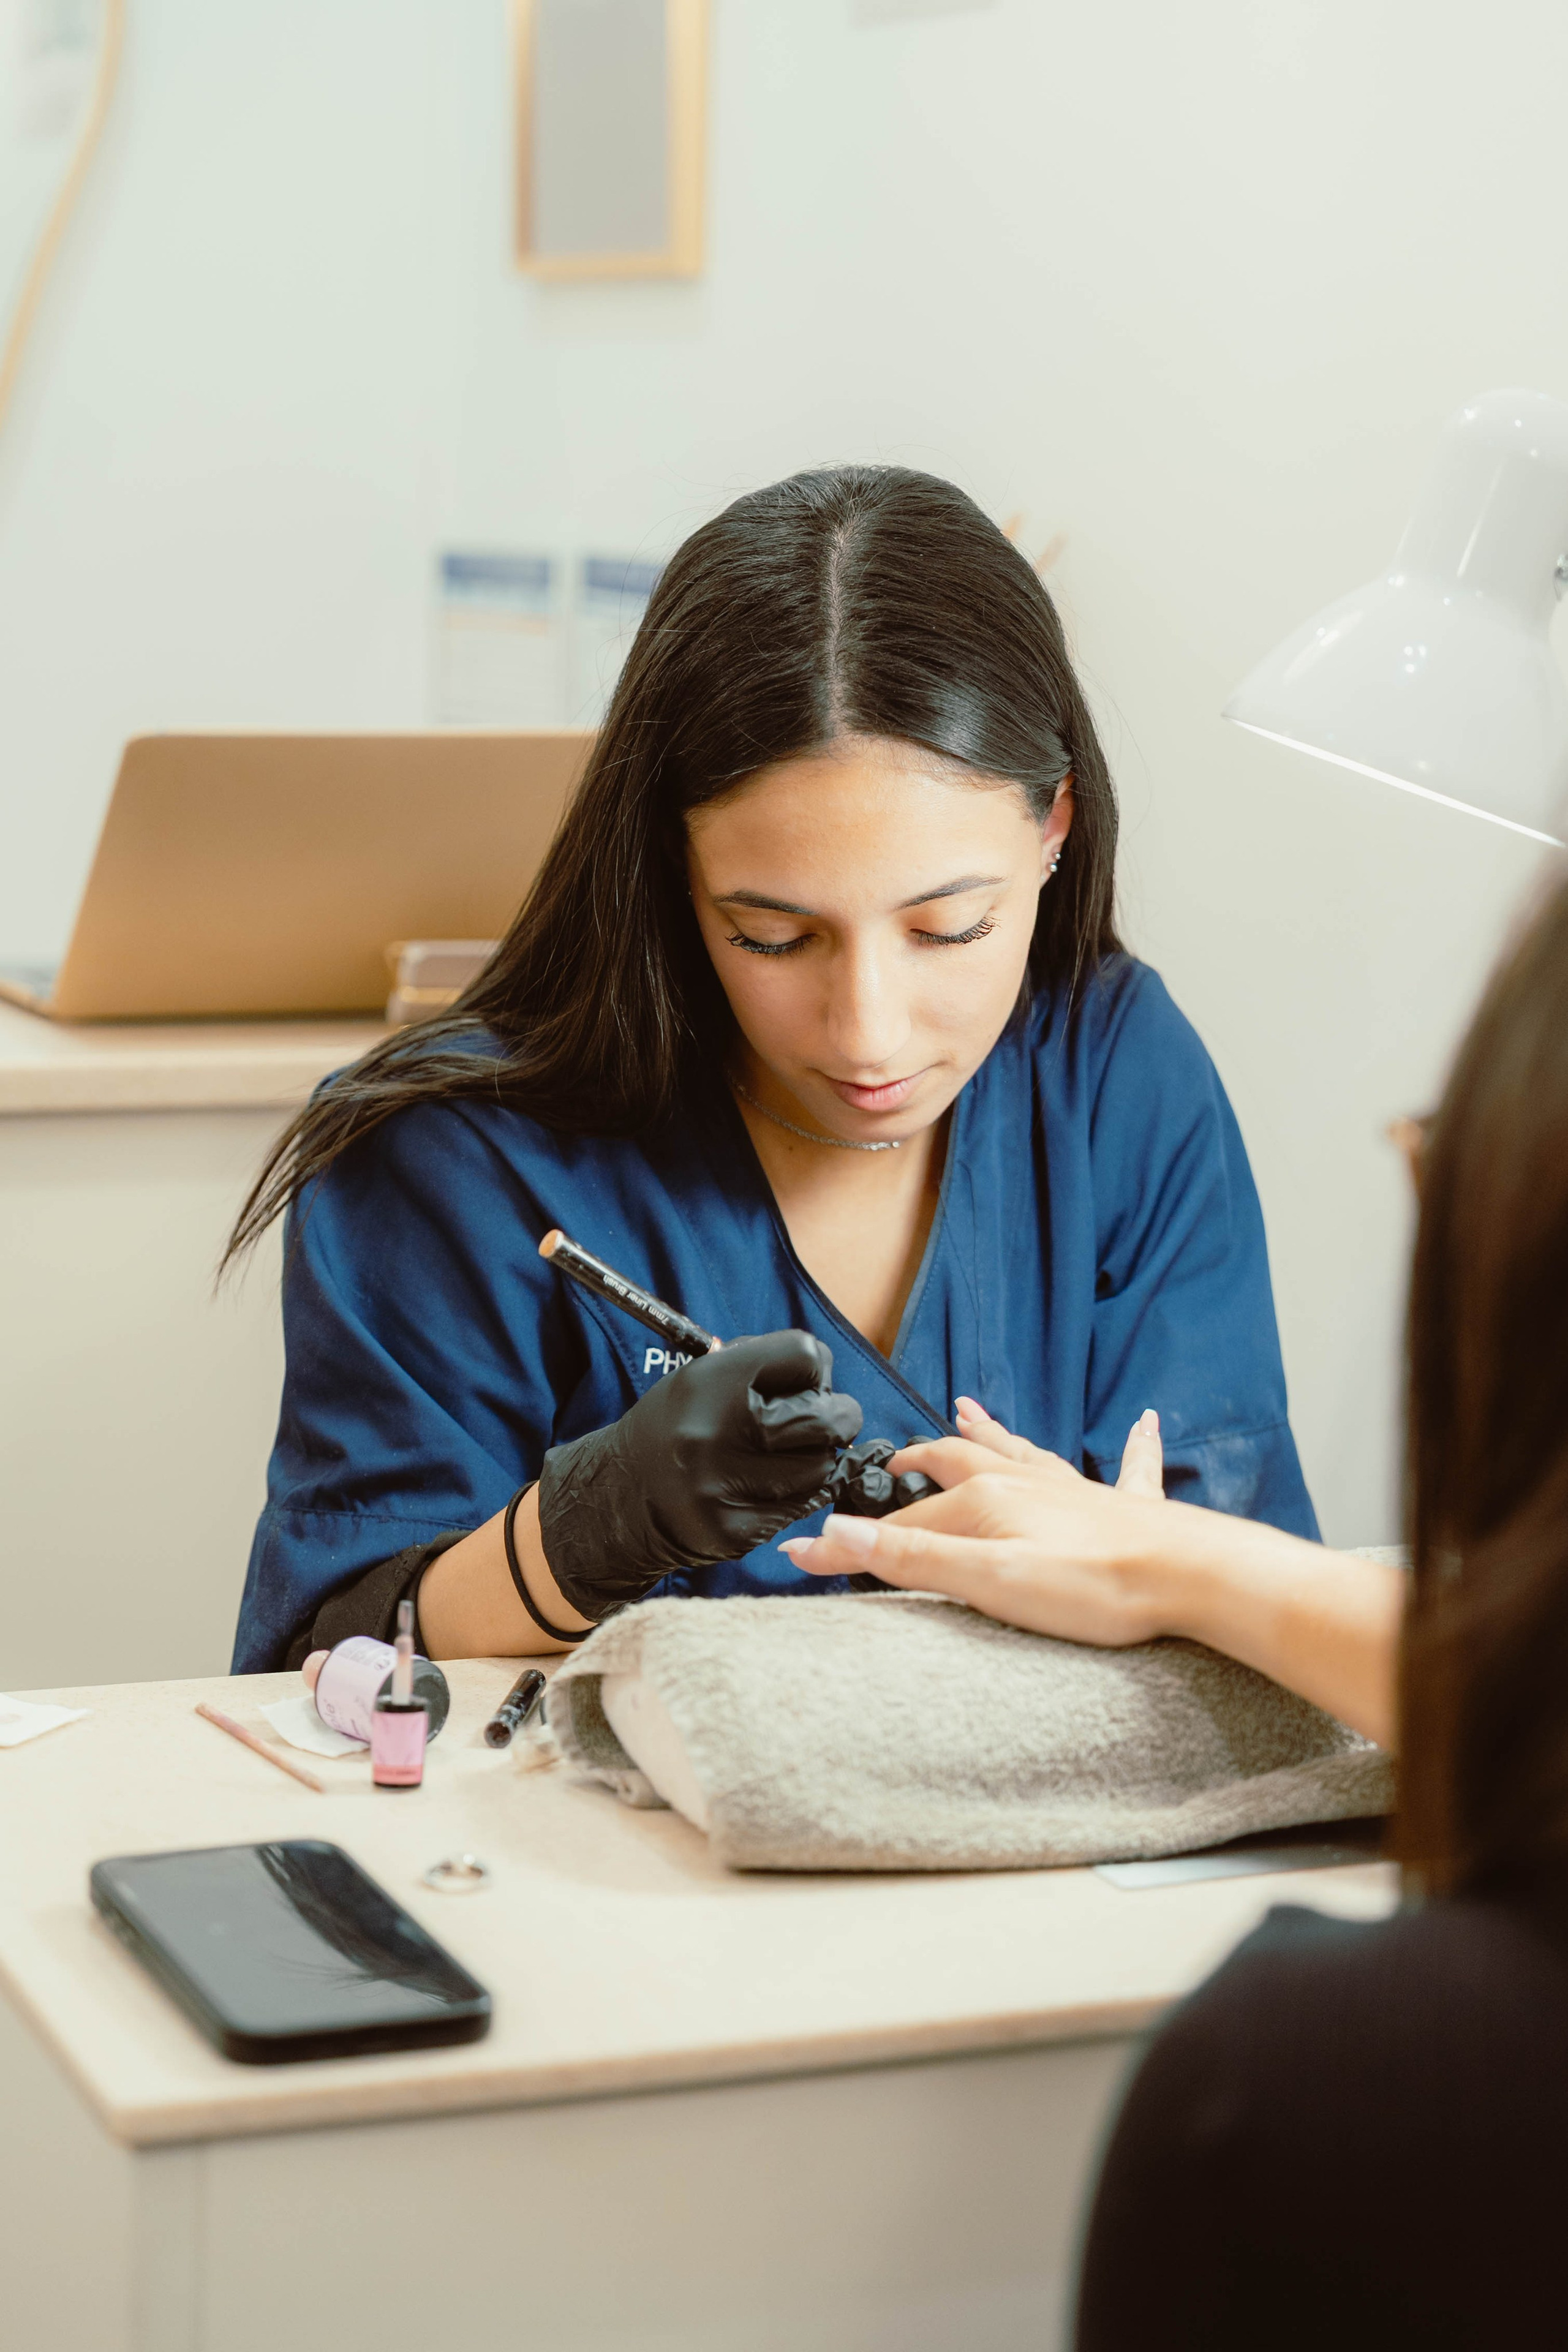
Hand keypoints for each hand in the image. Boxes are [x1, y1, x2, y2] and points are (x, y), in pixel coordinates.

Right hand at [538, 1331, 862, 1620]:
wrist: (616, 1498)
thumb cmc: (674, 1428)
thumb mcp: (704, 1377)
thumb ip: (764, 1364)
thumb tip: (828, 1376)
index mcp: (710, 1381)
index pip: (804, 1355)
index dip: (815, 1368)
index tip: (804, 1383)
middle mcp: (716, 1432)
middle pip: (827, 1418)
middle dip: (836, 1418)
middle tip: (821, 1422)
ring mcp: (724, 1486)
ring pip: (821, 1468)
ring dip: (817, 1460)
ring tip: (787, 1457)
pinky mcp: (733, 1530)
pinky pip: (800, 1507)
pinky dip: (798, 1495)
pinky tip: (771, 1486)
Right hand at [778, 1404, 1169, 1647]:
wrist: (1191, 1577)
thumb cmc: (1095, 1587)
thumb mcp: (987, 1581)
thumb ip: (910, 1558)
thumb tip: (831, 1536)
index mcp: (988, 1503)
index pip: (903, 1521)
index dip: (850, 1543)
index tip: (802, 1559)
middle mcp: (1028, 1485)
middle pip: (961, 1463)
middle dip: (923, 1459)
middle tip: (897, 1460)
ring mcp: (1078, 1493)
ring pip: (1025, 1453)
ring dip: (993, 1434)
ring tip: (970, 1411)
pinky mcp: (1129, 1510)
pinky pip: (1131, 1466)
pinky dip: (1135, 1445)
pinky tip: (1149, 1422)